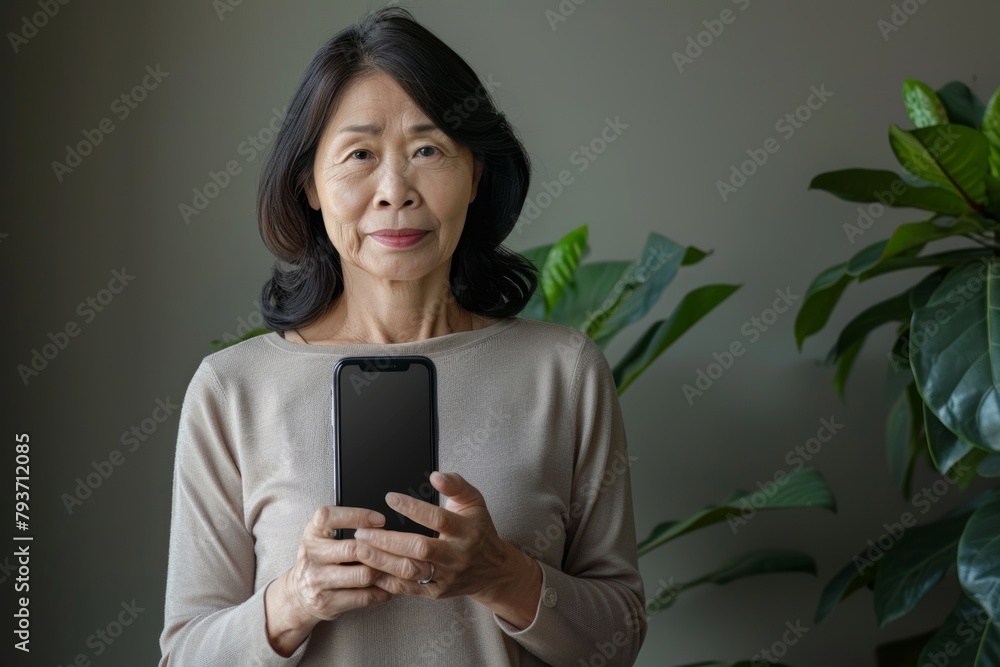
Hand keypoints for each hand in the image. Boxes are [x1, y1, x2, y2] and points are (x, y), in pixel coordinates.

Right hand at [264, 506, 393, 655]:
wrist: (298, 595)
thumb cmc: (319, 560)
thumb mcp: (322, 537)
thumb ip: (344, 526)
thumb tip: (382, 525)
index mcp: (312, 534)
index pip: (329, 517)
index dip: (357, 515)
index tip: (379, 519)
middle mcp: (312, 556)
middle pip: (354, 549)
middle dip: (380, 549)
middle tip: (398, 548)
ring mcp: (318, 582)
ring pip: (364, 575)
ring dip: (385, 572)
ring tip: (396, 568)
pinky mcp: (328, 603)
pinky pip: (364, 597)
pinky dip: (382, 591)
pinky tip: (389, 586)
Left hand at [353, 471, 541, 627]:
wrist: (492, 571)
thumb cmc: (478, 531)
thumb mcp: (474, 502)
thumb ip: (456, 485)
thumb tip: (435, 476)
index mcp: (467, 530)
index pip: (438, 518)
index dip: (413, 508)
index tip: (390, 498)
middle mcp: (457, 555)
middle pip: (420, 548)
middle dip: (388, 540)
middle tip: (363, 531)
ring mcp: (446, 576)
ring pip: (411, 571)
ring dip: (382, 561)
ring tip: (360, 548)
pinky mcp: (436, 592)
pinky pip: (408, 588)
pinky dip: (386, 580)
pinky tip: (369, 569)